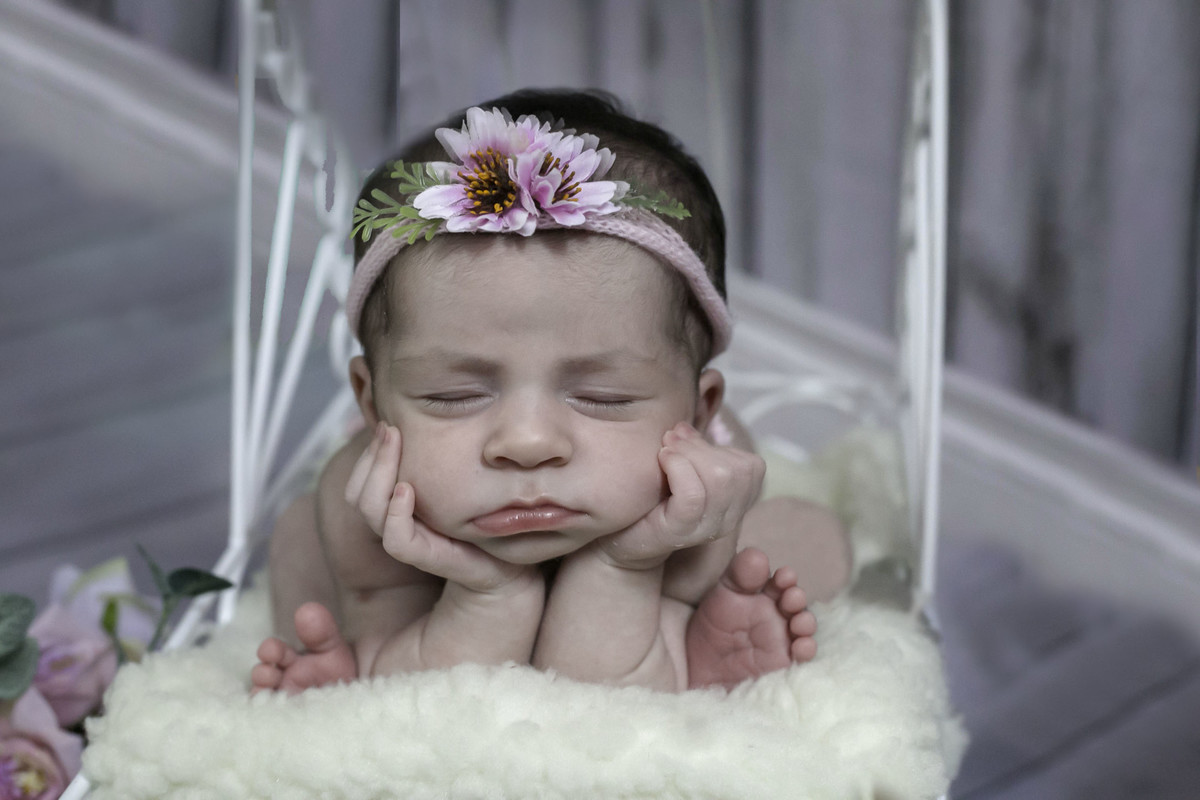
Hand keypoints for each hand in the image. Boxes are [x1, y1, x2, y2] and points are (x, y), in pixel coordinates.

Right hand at [344, 423, 534, 591]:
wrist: (515, 565)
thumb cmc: (490, 520)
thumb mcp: (463, 481)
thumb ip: (441, 459)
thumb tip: (432, 417)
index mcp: (400, 508)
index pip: (361, 482)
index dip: (369, 454)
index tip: (388, 423)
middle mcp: (400, 526)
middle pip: (358, 493)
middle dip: (371, 456)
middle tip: (389, 427)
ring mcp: (413, 544)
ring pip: (370, 510)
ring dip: (379, 472)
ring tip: (394, 441)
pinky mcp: (430, 559)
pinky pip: (397, 540)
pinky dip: (395, 513)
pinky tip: (406, 489)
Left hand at [598, 422, 764, 569]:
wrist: (620, 540)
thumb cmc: (649, 502)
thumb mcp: (677, 470)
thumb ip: (689, 449)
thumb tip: (683, 427)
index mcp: (734, 504)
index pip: (752, 467)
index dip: (721, 447)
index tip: (686, 439)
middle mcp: (726, 520)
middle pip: (738, 471)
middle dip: (702, 447)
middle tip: (671, 441)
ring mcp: (704, 529)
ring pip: (720, 479)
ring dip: (690, 453)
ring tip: (665, 450)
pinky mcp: (679, 532)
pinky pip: (693, 495)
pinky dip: (679, 468)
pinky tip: (662, 459)